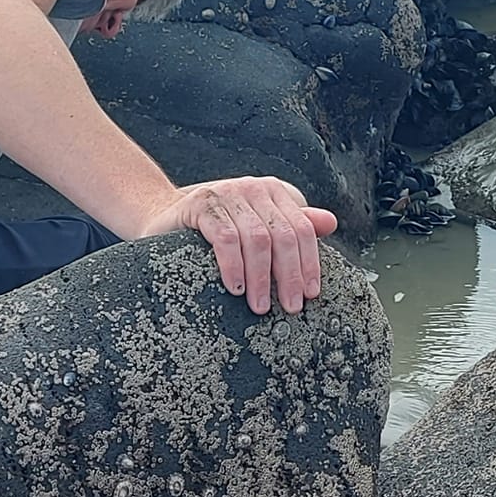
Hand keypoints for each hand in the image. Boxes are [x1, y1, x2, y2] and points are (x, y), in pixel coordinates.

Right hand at [139, 177, 338, 313]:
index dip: (310, 263)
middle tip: (289, 307)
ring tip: (260, 306)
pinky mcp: (202, 204)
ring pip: (257, 239)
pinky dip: (234, 266)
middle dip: (289, 276)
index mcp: (273, 193)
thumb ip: (292, 224)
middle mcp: (253, 189)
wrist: (164, 218)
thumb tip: (331, 223)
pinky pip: (226, 238)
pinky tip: (236, 287)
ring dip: (261, 278)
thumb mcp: (256, 226)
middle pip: (283, 236)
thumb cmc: (216, 228)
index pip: (302, 229)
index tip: (310, 294)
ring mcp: (228, 194)